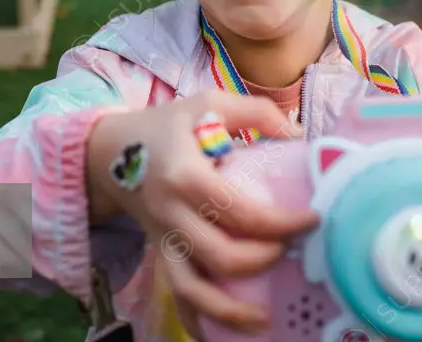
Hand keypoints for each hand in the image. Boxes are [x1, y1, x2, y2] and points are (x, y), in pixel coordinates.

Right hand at [87, 91, 318, 334]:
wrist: (109, 151)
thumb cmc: (167, 125)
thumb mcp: (209, 102)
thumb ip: (256, 112)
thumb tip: (299, 135)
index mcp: (184, 175)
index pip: (239, 210)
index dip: (281, 222)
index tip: (312, 220)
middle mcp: (170, 213)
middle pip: (219, 255)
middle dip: (262, 261)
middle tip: (290, 251)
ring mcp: (162, 239)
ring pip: (190, 289)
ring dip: (228, 311)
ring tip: (264, 320)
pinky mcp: (159, 254)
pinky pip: (175, 295)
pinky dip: (196, 320)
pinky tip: (220, 334)